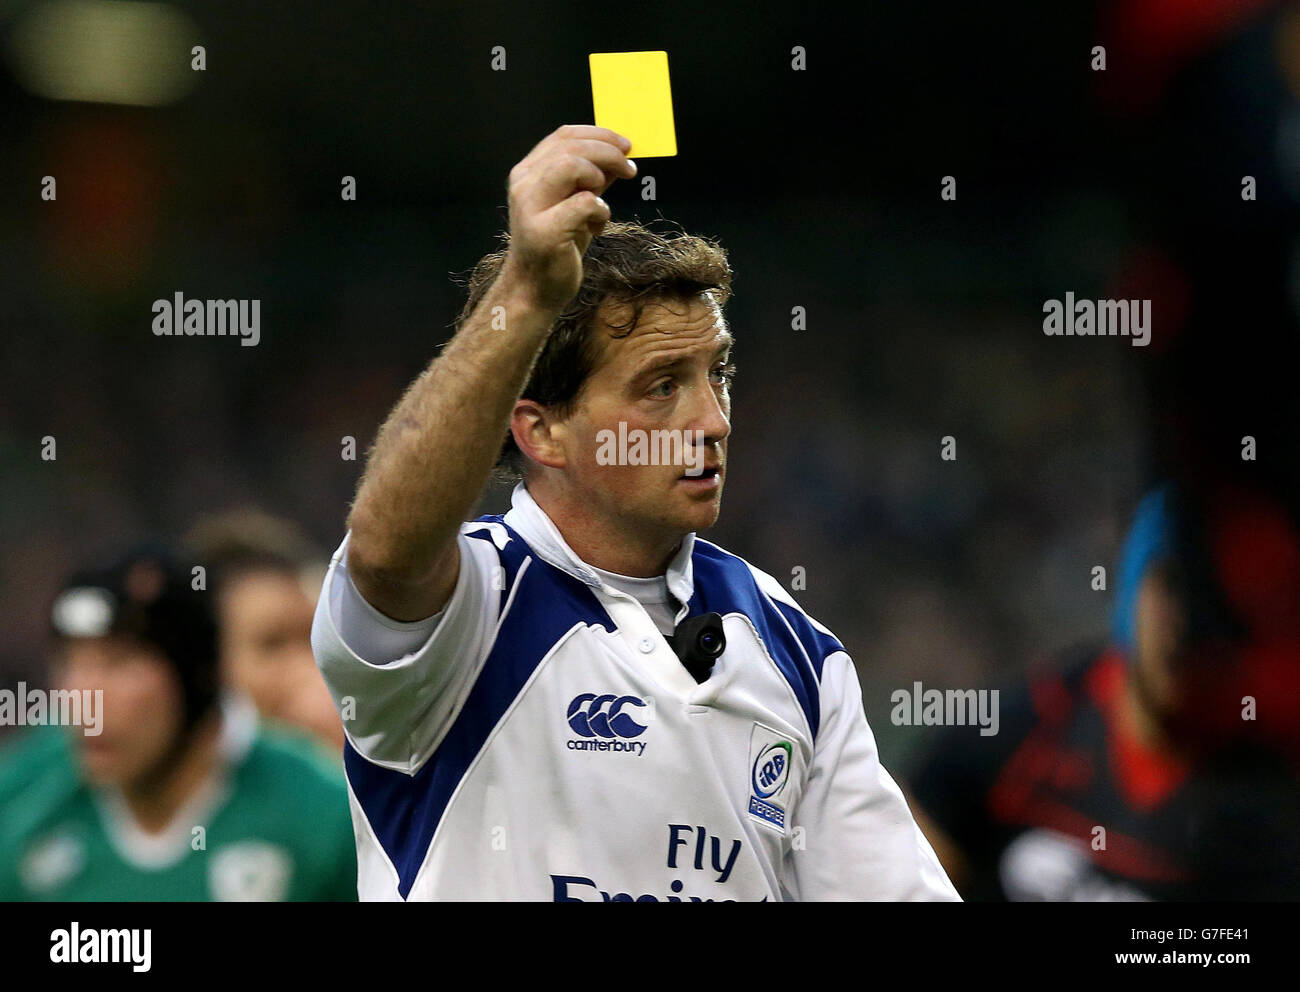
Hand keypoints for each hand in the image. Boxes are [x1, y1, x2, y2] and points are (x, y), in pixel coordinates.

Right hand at [500, 124, 636, 312]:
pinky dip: (600, 211)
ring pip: (571, 166)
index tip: (626, 146)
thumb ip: (592, 179)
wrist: (536, 289)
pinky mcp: (544, 232)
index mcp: (528, 173)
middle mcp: (524, 185)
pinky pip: (583, 203)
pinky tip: (597, 227)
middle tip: (629, 169)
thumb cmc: (558, 246)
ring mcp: (530, 207)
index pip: (564, 135)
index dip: (600, 135)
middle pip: (570, 146)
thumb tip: (620, 155)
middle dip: (608, 152)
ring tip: (604, 199)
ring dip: (600, 177)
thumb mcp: (576, 204)